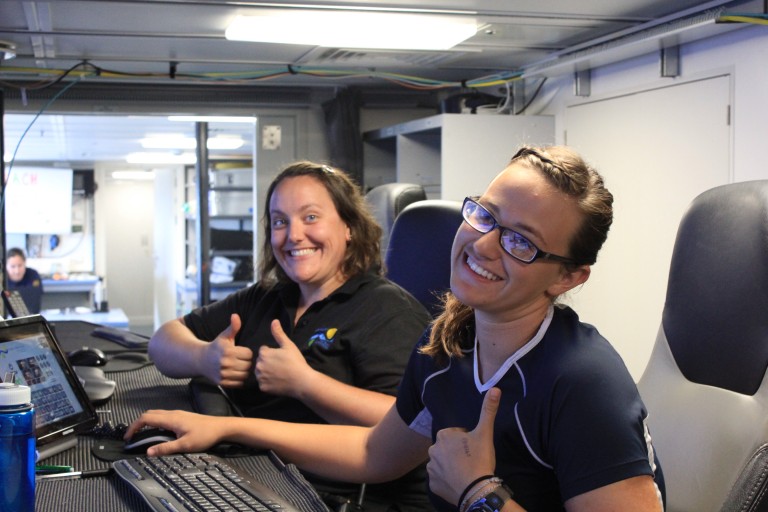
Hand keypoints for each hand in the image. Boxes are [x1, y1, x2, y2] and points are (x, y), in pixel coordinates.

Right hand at [125, 410, 225, 456]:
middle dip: (137, 425)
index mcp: (171, 419)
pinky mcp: (182, 417)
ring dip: (146, 423)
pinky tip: (157, 433)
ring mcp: (178, 414)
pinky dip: (155, 423)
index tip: (128, 438)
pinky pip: (163, 417)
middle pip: (149, 414)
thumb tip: (149, 452)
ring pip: (156, 415)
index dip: (133, 427)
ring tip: (142, 436)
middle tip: (132, 437)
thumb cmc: (205, 435)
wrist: (221, 427)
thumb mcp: (185, 445)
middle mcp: (172, 413)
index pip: (146, 418)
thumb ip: (166, 448)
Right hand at [200, 314, 252, 386]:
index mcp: (227, 351)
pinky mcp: (221, 382)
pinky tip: (235, 373)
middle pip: (248, 365)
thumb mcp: (224, 336)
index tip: (242, 351)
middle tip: (242, 360)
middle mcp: (225, 363)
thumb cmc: (216, 346)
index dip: (247, 352)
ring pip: (244, 375)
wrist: (200, 360)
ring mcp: (223, 374)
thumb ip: (233, 327)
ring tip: (240, 366)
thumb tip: (235, 315)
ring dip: (244, 371)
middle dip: (247, 362)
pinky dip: (239, 379)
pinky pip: (239, 383)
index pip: (248, 354)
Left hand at [254, 319, 315, 398]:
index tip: (281, 357)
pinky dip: (268, 383)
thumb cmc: (296, 361)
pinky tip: (277, 381)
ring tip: (279, 373)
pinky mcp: (262, 388)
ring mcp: (260, 377)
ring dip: (266, 372)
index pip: (263, 351)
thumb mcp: (288, 345)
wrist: (302, 382)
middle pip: (261, 361)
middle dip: (268, 362)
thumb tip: (274, 321)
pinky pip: (262, 383)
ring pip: (260, 372)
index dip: (272, 353)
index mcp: (264, 354)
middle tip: (280, 365)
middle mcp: (259, 365)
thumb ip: (278, 333)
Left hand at [427, 387, 500, 505]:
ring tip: (465, 472)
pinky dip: (447, 481)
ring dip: (451, 466)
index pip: (455, 435)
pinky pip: (440, 479)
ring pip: (442, 464)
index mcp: (444, 435)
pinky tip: (458, 482)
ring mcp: (431, 468)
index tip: (474, 449)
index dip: (466, 441)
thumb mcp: (485, 433)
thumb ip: (488, 410)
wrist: (476, 489)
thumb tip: (495, 388)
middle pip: (447, 449)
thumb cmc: (479, 458)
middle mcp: (433, 450)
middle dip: (456, 453)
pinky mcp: (432, 484)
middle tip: (471, 461)